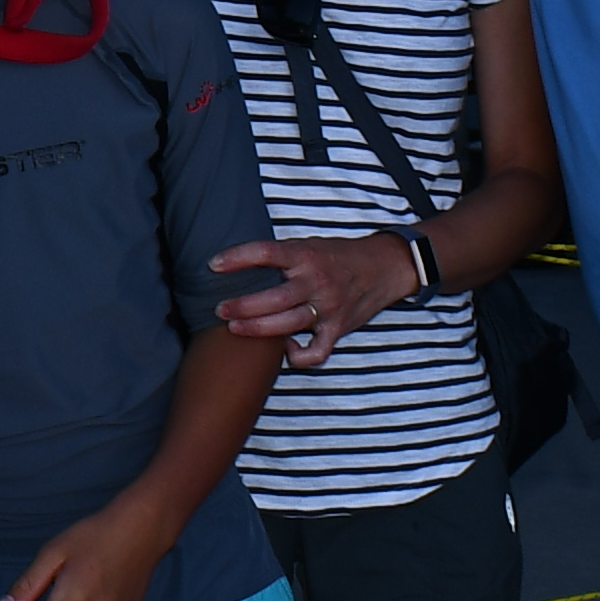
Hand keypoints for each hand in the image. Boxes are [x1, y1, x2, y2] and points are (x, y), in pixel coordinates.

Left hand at [210, 230, 423, 367]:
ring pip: (289, 324)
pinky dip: (299, 356)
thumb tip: (238, 262)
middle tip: (218, 309)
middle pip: (275, 298)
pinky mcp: (339, 328)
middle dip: (242, 306)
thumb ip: (282, 256)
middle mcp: (317, 281)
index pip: (267, 253)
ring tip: (234, 328)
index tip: (213, 264)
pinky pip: (317, 351)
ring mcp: (329, 307)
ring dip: (259, 329)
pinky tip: (285, 349)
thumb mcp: (310, 245)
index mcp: (307, 255)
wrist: (385, 267)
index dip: (238, 258)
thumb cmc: (339, 255)